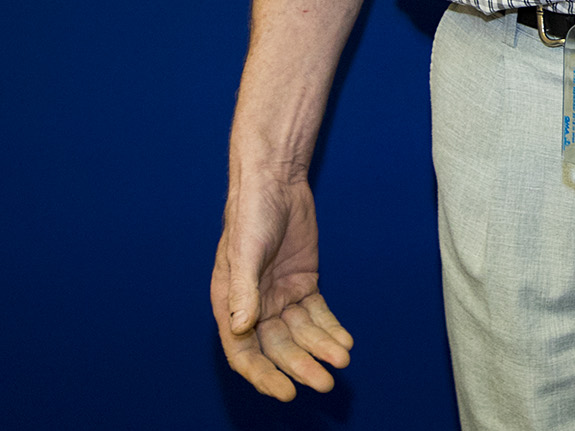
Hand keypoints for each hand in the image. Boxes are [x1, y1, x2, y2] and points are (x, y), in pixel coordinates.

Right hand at [212, 173, 352, 400]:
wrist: (275, 182)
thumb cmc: (250, 214)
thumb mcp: (244, 252)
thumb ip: (243, 291)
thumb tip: (239, 329)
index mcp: (229, 305)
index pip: (244, 352)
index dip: (264, 375)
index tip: (286, 392)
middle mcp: (254, 306)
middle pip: (278, 347)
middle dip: (300, 366)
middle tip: (325, 383)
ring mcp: (280, 296)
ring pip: (301, 334)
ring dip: (320, 349)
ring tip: (342, 361)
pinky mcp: (303, 283)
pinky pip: (317, 314)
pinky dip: (330, 328)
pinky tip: (345, 341)